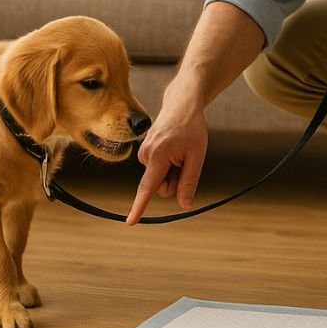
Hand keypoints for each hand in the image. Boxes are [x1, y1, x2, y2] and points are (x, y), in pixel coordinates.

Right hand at [127, 99, 207, 224]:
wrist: (181, 106)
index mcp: (158, 157)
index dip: (139, 206)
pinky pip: (157, 170)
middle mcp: (145, 156)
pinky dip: (168, 165)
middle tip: (186, 160)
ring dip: (172, 171)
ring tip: (180, 151)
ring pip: (159, 179)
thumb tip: (184, 205)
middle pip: (160, 187)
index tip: (130, 221)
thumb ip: (188, 182)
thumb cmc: (191, 129)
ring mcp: (143, 154)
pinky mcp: (144, 152)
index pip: (148, 188)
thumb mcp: (196, 157)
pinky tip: (174, 149)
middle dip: (174, 181)